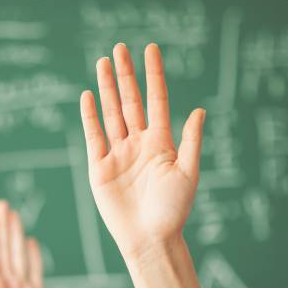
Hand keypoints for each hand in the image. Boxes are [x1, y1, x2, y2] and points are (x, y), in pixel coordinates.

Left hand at [0, 200, 45, 287]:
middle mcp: (5, 282)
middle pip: (4, 248)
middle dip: (2, 226)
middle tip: (1, 204)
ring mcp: (21, 287)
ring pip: (19, 254)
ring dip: (16, 234)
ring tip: (14, 215)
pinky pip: (35, 270)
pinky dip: (34, 256)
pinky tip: (30, 241)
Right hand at [79, 43, 203, 287]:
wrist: (150, 239)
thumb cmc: (173, 211)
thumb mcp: (188, 174)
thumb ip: (190, 141)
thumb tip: (199, 110)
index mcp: (161, 143)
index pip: (156, 100)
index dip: (153, 75)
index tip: (151, 49)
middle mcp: (138, 144)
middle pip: (130, 102)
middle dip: (126, 75)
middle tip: (120, 48)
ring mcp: (118, 154)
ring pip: (111, 113)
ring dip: (107, 88)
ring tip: (103, 62)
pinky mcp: (99, 168)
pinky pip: (94, 136)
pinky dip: (90, 116)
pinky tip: (88, 95)